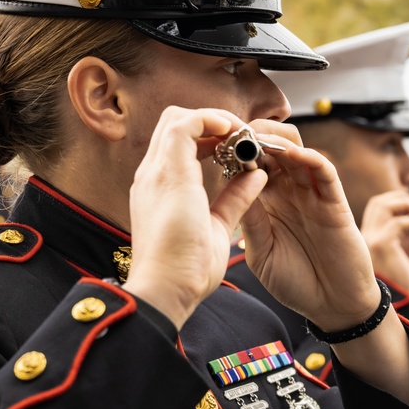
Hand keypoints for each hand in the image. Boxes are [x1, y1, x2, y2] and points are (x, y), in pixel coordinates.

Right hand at [122, 107, 267, 328]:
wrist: (166, 291)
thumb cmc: (186, 271)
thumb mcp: (217, 226)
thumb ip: (234, 199)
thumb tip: (256, 176)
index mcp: (159, 190)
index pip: (177, 145)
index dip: (207, 139)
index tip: (234, 149)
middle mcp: (152, 175)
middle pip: (174, 124)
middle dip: (210, 123)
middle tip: (240, 137)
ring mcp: (156, 171)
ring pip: (178, 118)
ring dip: (213, 119)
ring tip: (240, 134)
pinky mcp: (169, 172)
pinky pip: (187, 124)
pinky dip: (211, 119)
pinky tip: (234, 132)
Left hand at [238, 120, 381, 332]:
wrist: (333, 307)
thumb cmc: (296, 282)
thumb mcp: (261, 252)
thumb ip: (250, 221)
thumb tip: (230, 186)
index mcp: (267, 202)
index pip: (250, 164)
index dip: (233, 151)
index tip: (213, 143)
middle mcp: (289, 192)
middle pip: (272, 148)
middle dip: (252, 137)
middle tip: (234, 132)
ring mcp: (313, 195)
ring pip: (298, 151)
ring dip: (279, 141)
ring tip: (259, 139)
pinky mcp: (335, 203)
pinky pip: (325, 172)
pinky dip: (310, 158)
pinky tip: (294, 153)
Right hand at [359, 190, 408, 293]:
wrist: (396, 307)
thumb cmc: (399, 288)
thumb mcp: (405, 260)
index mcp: (366, 241)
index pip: (376, 210)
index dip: (396, 204)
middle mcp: (363, 238)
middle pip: (377, 202)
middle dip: (400, 198)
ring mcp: (369, 240)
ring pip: (383, 205)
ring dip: (405, 204)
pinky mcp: (381, 246)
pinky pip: (397, 223)